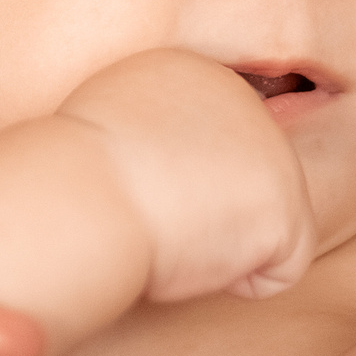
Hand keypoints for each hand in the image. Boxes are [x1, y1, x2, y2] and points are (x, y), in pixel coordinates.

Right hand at [56, 48, 317, 300]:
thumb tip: (158, 165)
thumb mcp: (105, 128)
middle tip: (145, 214)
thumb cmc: (68, 181)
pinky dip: (237, 280)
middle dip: (200, 215)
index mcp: (191, 75)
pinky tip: (193, 254)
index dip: (165, 188)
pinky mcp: (288, 206)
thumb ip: (149, 133)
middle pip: (237, 186)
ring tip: (166, 230)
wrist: (81, 197)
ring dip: (216, 246)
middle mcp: (244, 99)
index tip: (125, 190)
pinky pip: (279, 268)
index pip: (203, 152)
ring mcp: (275, 151)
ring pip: (260, 226)